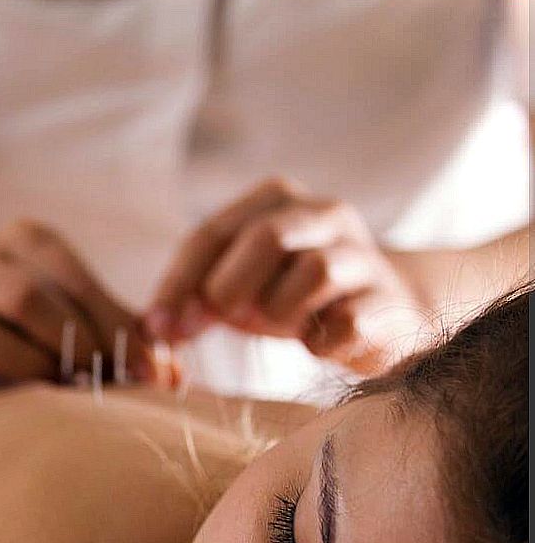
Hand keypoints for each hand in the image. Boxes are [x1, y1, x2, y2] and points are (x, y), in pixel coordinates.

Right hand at [0, 219, 163, 404]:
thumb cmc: (13, 325)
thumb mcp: (63, 310)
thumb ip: (116, 332)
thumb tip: (176, 374)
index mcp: (21, 243)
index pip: (72, 278)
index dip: (115, 326)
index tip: (150, 371)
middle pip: (27, 299)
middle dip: (74, 348)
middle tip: (105, 388)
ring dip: (20, 369)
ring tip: (52, 395)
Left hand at [146, 178, 428, 373]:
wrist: (384, 313)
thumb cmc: (291, 296)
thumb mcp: (237, 286)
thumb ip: (194, 297)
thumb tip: (156, 328)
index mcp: (277, 200)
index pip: (212, 233)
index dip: (178, 283)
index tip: (158, 327)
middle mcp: (325, 214)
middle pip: (267, 236)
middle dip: (230, 287)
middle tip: (225, 319)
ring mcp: (362, 254)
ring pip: (313, 272)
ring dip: (281, 312)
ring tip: (283, 324)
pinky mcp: (386, 301)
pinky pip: (346, 322)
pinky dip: (321, 342)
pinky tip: (318, 343)